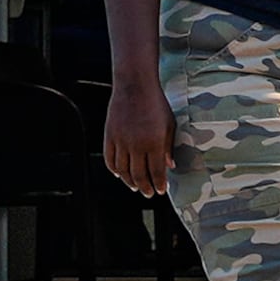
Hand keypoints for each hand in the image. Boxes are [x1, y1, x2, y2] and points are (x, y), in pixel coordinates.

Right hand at [102, 77, 174, 198]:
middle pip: (139, 174)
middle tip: (148, 193)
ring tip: (135, 186)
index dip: (158, 184)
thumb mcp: (169, 124)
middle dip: (145, 187)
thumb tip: (170, 167)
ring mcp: (121, 141)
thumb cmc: (156, 104)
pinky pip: (110, 159)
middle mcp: (136, 144)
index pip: (156, 171)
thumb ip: (169, 147)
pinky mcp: (109, 136)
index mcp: (155, 142)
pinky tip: (119, 174)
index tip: (160, 191)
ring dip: (129, 181)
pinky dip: (114, 170)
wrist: (135, 86)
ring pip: (123, 170)